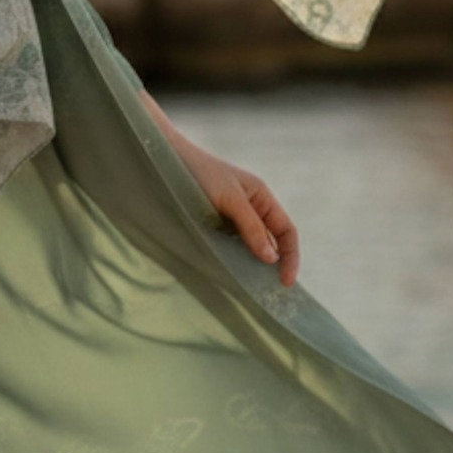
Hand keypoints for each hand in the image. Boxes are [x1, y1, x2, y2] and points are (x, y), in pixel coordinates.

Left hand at [138, 92, 300, 286]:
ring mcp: (230, 217)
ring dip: (250, 265)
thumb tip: (272, 258)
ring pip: (248, 247)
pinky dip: (231, 260)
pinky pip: (228, 246)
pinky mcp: (211, 224)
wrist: (162, 159)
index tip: (284, 283)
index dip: (290, 257)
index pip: (286, 231)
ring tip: (247, 288)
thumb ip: (251, 227)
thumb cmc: (199, 173)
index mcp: (261, 197)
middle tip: (266, 293)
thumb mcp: (229, 198)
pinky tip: (226, 272)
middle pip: (270, 242)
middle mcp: (249, 208)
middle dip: (272, 266)